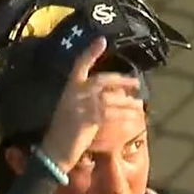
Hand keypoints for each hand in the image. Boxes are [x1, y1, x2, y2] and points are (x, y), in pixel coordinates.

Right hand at [40, 36, 145, 170]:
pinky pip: (110, 115)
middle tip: (136, 82)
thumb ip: (87, 103)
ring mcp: (79, 106)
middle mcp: (74, 94)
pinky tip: (133, 120)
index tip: (101, 40)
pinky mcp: (86, 119)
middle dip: (121, 80)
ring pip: (110, 99)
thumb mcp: (72, 113)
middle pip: (102, 81)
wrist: (54, 152)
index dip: (90, 52)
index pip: (79, 65)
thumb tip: (110, 98)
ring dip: (127, 103)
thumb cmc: (64, 135)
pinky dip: (123, 117)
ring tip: (139, 106)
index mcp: (69, 89)